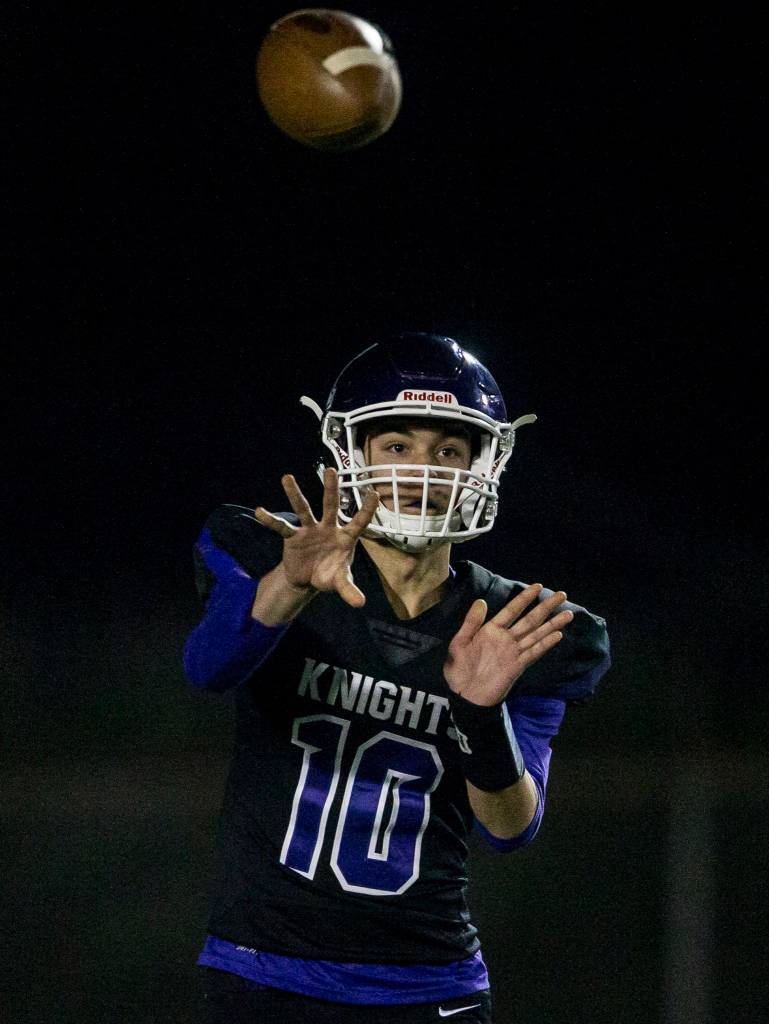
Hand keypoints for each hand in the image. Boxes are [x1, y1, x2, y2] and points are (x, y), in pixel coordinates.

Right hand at [254, 467, 379, 607]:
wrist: (308, 579)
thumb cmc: (329, 575)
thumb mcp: (339, 582)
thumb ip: (349, 590)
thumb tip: (360, 604)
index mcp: (345, 537)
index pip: (359, 522)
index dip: (367, 509)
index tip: (374, 493)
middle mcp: (328, 528)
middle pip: (330, 505)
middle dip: (331, 489)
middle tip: (331, 470)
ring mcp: (310, 530)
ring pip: (303, 509)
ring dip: (295, 494)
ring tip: (287, 477)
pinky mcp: (293, 537)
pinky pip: (282, 527)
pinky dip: (271, 520)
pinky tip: (259, 511)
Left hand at [443, 584, 573, 705]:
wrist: (464, 696)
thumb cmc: (458, 669)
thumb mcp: (459, 642)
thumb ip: (471, 622)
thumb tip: (481, 601)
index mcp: (491, 630)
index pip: (512, 610)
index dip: (524, 598)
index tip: (538, 586)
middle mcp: (506, 639)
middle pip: (530, 619)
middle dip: (545, 607)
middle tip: (562, 595)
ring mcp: (513, 652)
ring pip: (536, 634)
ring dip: (552, 624)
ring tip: (568, 614)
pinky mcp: (517, 666)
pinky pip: (533, 652)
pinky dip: (545, 644)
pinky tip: (557, 635)